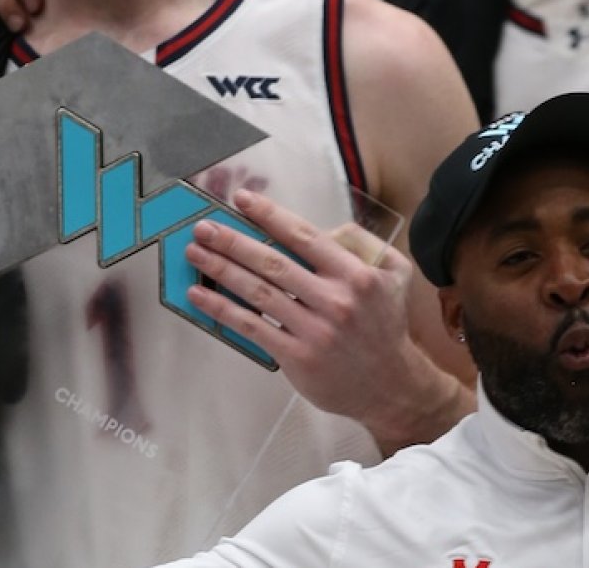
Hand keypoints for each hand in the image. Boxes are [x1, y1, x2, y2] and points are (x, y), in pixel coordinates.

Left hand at [182, 190, 464, 451]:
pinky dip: (222, 310)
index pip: (304, 236)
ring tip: (195, 254)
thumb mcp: (394, 275)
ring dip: (221, 270)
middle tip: (203, 227)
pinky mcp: (297, 356)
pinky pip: (252, 327)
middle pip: (273, 262)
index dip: (270, 215)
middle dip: (232, 241)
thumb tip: (324, 228)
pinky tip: (199, 295)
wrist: (391, 388)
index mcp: (356, 274)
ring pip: (258, 292)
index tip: (241, 199)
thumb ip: (364, 244)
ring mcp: (315, 330)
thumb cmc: (384, 326)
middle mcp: (336, 300)